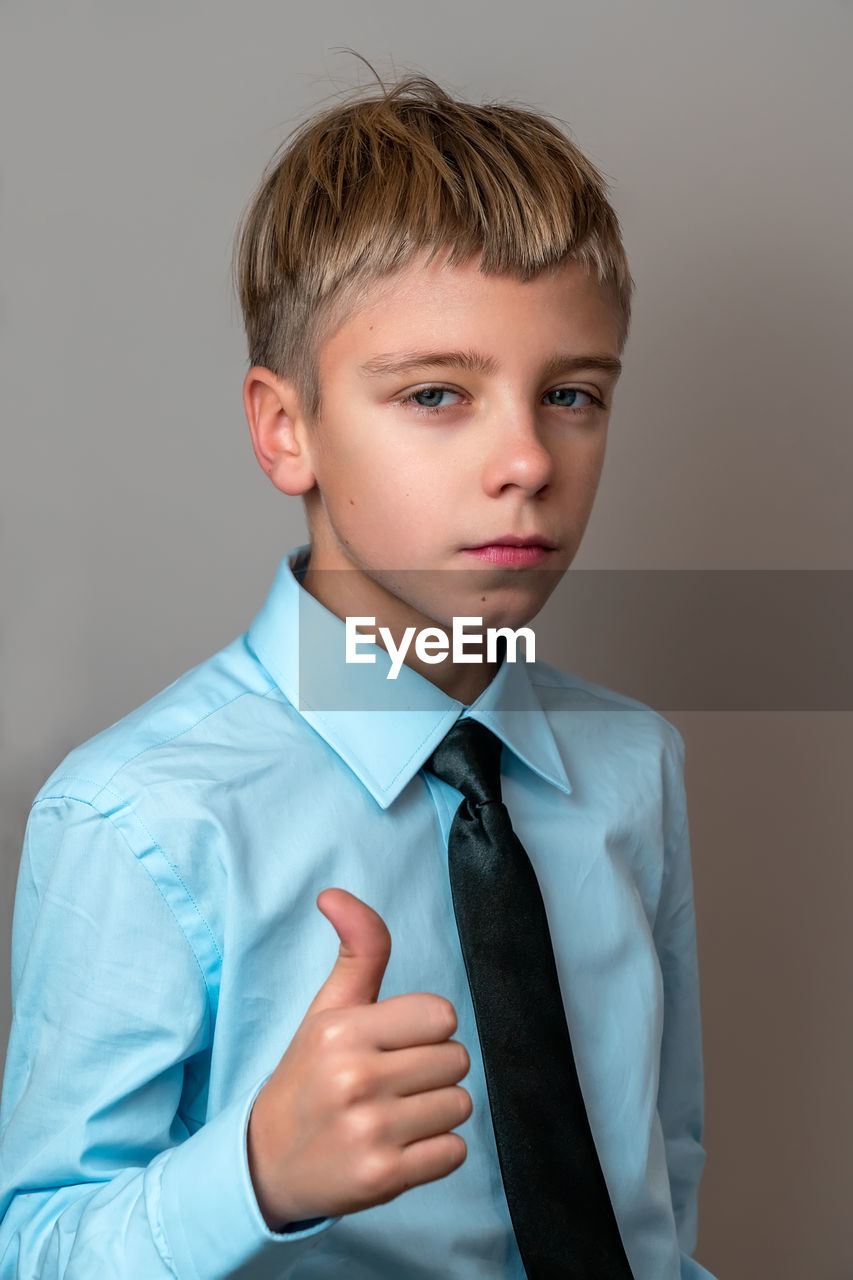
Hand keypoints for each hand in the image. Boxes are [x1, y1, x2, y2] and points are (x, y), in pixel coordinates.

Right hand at [246, 888, 471, 1227]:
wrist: (265, 1163)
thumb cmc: (308, 1076)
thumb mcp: (328, 1009)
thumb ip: (357, 950)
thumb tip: (333, 893)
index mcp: (343, 1031)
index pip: (442, 1016)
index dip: (426, 1029)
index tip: (395, 1043)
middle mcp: (356, 1079)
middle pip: (456, 1060)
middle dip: (432, 1069)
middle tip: (392, 1082)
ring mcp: (370, 1132)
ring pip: (460, 1105)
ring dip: (436, 1112)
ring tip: (394, 1114)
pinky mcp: (383, 1179)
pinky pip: (454, 1152)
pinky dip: (436, 1152)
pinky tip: (399, 1146)